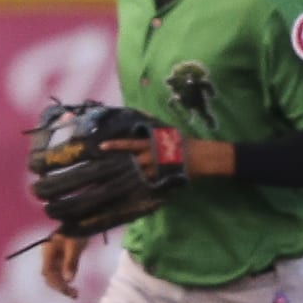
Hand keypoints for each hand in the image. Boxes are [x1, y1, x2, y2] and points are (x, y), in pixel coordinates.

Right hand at [41, 233, 89, 298]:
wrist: (80, 222)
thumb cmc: (77, 231)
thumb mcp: (75, 247)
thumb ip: (71, 262)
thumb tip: (69, 280)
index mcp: (48, 251)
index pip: (48, 272)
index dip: (56, 282)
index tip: (68, 290)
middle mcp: (48, 256)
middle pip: (49, 276)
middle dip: (60, 287)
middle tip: (75, 295)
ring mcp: (53, 258)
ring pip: (54, 277)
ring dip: (63, 286)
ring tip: (76, 295)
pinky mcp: (60, 260)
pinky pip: (60, 274)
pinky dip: (66, 281)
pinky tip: (73, 288)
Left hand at [99, 136, 233, 177]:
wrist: (201, 157)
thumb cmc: (183, 143)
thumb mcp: (168, 131)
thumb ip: (153, 124)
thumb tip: (143, 113)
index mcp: (150, 144)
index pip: (129, 144)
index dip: (115, 145)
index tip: (101, 146)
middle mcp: (150, 157)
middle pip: (130, 162)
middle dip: (118, 165)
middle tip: (102, 169)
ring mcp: (155, 170)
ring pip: (138, 174)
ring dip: (129, 176)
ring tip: (114, 180)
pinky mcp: (161, 179)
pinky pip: (148, 183)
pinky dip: (142, 185)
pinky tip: (132, 189)